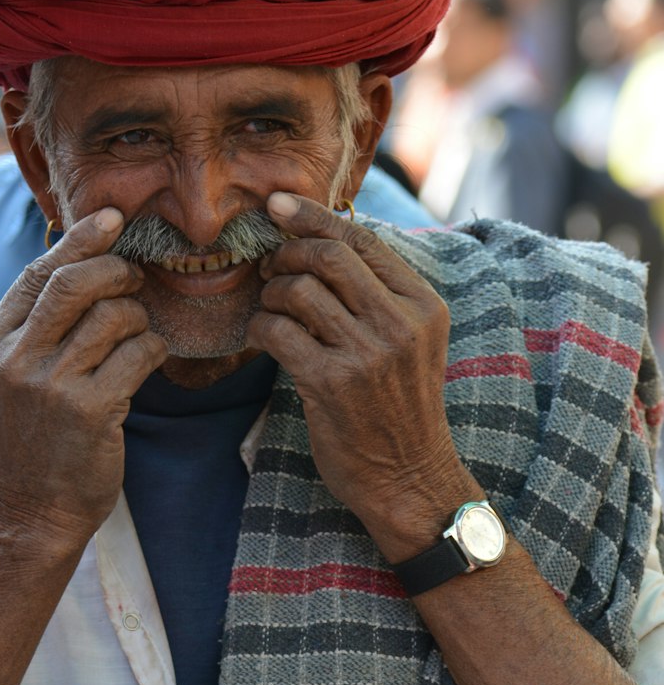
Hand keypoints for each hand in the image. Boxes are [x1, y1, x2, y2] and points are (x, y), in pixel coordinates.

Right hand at [0, 208, 166, 545]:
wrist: (30, 513)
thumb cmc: (32, 439)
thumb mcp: (10, 377)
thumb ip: (32, 326)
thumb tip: (81, 258)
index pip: (37, 274)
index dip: (79, 240)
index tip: (112, 219)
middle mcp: (11, 361)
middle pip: (74, 283)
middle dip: (115, 271)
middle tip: (134, 279)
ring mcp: (48, 386)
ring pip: (112, 316)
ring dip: (137, 318)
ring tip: (137, 336)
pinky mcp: (89, 411)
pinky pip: (139, 354)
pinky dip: (152, 350)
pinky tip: (149, 362)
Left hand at [246, 192, 474, 556]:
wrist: (409, 480)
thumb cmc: (399, 409)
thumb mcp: (411, 343)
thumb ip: (380, 295)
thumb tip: (324, 238)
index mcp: (423, 305)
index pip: (363, 239)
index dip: (314, 216)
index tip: (277, 204)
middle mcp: (400, 324)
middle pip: (327, 255)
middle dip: (286, 253)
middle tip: (269, 268)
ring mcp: (367, 353)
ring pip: (298, 290)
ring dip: (271, 294)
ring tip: (271, 310)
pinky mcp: (331, 383)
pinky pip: (278, 331)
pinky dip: (260, 327)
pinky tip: (264, 338)